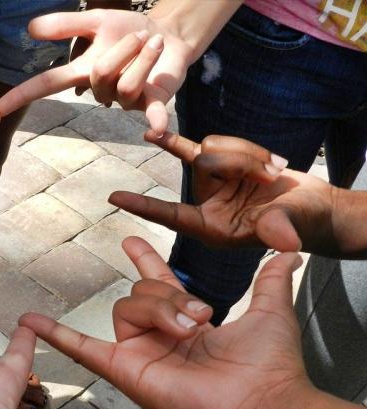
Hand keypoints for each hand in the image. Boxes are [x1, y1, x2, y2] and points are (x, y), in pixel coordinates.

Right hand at [0, 10, 193, 134]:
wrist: (170, 36)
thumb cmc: (129, 30)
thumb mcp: (96, 20)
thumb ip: (65, 25)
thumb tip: (30, 28)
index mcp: (81, 73)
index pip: (45, 85)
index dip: (20, 97)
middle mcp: (100, 91)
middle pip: (101, 75)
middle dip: (124, 49)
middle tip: (140, 35)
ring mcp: (126, 100)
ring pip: (126, 85)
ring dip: (145, 56)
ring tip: (154, 44)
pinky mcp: (153, 103)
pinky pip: (151, 113)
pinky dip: (156, 122)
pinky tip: (157, 130)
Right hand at [21, 237, 309, 408]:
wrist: (260, 404)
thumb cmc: (269, 367)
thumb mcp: (271, 312)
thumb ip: (272, 281)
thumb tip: (289, 254)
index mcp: (185, 323)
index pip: (157, 284)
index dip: (144, 259)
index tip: (131, 241)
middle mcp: (158, 338)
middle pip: (141, 293)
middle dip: (171, 296)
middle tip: (202, 319)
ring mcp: (139, 354)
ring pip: (126, 307)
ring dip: (158, 310)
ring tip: (187, 331)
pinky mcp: (124, 370)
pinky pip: (82, 348)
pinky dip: (54, 335)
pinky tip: (29, 321)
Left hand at [109, 131, 346, 254]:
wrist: (316, 209)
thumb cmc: (303, 224)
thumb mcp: (290, 226)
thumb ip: (278, 230)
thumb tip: (285, 242)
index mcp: (211, 228)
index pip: (169, 215)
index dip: (143, 206)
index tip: (113, 198)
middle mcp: (207, 205)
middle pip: (202, 162)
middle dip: (239, 160)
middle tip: (271, 175)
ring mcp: (215, 183)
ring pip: (213, 146)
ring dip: (248, 153)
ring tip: (274, 171)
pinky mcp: (227, 165)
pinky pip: (212, 144)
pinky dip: (216, 145)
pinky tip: (193, 146)